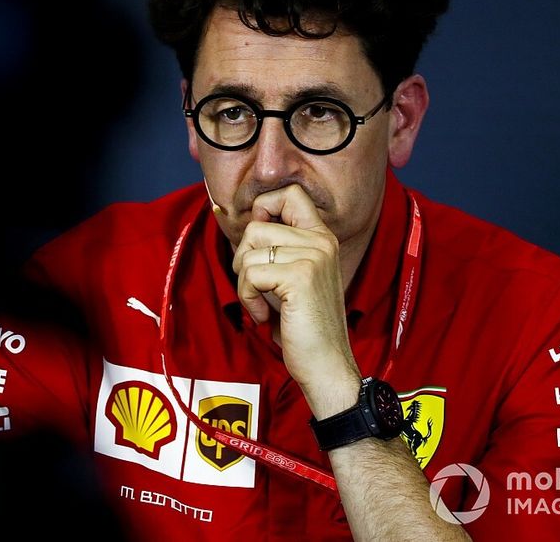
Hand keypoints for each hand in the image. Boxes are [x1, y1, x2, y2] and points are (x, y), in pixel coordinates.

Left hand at [231, 185, 360, 415]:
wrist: (326, 365)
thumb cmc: (303, 327)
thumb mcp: (289, 278)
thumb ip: (274, 249)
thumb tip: (232, 217)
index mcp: (322, 237)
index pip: (289, 193)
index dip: (262, 209)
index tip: (257, 245)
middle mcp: (321, 241)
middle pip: (256, 226)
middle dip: (244, 259)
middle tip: (258, 288)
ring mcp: (313, 256)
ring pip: (249, 251)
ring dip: (245, 283)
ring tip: (265, 306)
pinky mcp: (300, 276)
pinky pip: (250, 274)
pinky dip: (248, 298)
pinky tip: (267, 316)